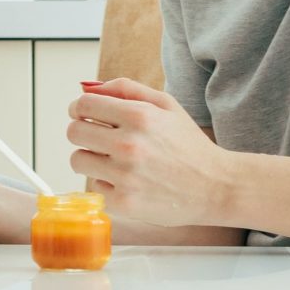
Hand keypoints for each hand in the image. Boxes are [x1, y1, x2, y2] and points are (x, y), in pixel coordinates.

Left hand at [67, 77, 232, 225]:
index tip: (82, 114)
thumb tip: (88, 87)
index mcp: (140, 116)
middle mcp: (130, 145)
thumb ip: (126, 89)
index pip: (83, 105)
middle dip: (82, 131)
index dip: (78, 108)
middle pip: (73, 131)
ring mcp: (125, 176)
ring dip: (90, 158)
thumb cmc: (189, 145)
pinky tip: (127, 182)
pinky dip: (106, 184)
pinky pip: (93, 187)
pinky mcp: (124, 202)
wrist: (215, 187)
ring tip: (113, 161)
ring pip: (77, 160)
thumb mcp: (167, 105)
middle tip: (97, 138)